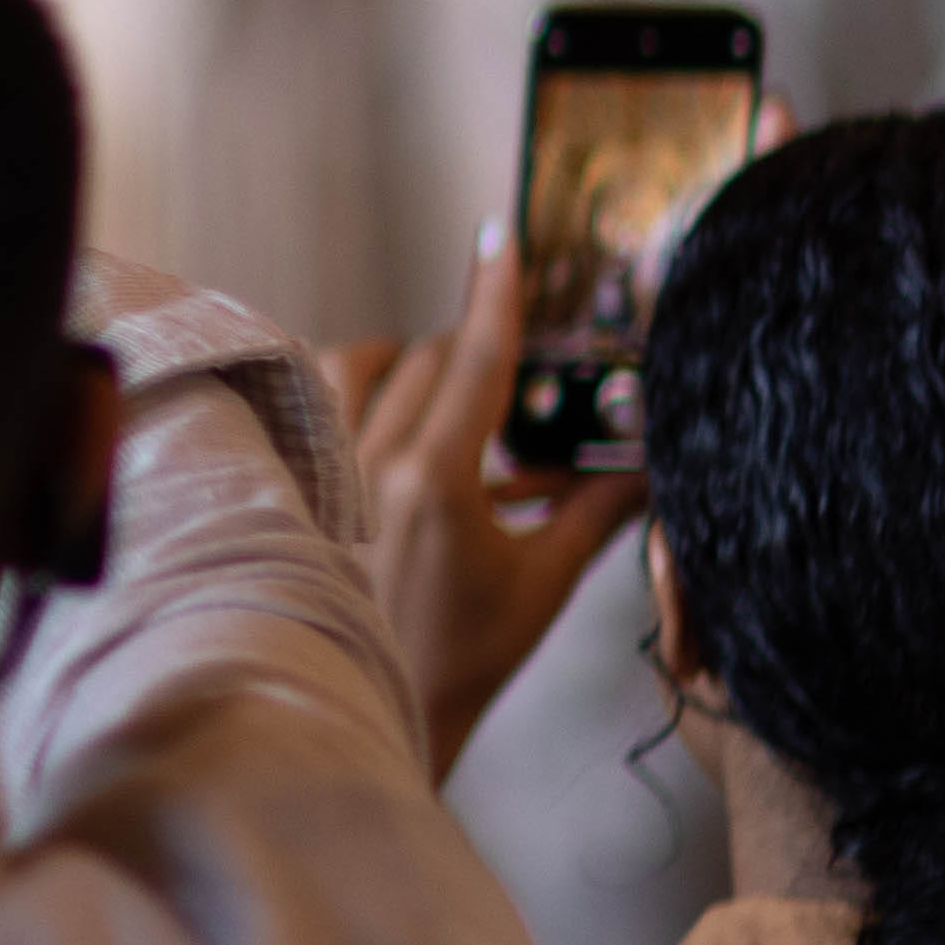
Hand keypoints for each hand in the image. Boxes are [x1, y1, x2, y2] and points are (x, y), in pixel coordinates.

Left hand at [331, 237, 646, 770]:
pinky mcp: (298, 485)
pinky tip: (386, 420)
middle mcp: (369, 463)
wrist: (371, 704)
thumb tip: (646, 468)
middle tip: (515, 373)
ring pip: (359, 367)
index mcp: (434, 481)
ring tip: (444, 393)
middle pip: (429, 358)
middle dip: (478, 352)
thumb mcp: (542, 585)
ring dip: (407, 363)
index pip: (476, 361)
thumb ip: (594, 514)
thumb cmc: (457, 658)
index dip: (496, 295)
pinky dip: (354, 392)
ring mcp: (325, 472)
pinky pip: (319, 403)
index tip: (501, 240)